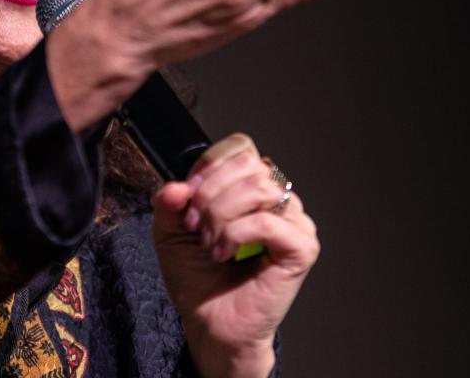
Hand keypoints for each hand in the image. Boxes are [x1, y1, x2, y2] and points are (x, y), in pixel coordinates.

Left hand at [152, 134, 318, 377]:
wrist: (209, 322)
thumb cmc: (197, 275)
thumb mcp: (170, 230)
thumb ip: (168, 203)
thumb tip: (175, 186)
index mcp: (251, 187)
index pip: (240, 148)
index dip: (209, 166)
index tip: (187, 195)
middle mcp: (279, 199)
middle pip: (249, 165)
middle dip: (211, 192)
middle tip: (195, 224)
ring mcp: (295, 223)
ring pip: (260, 189)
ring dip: (222, 213)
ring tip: (209, 241)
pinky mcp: (301, 249)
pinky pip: (269, 222)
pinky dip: (236, 233)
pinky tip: (224, 252)